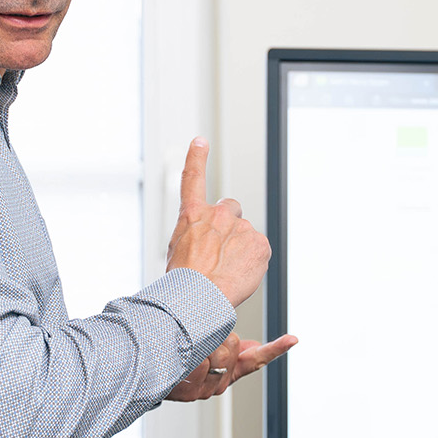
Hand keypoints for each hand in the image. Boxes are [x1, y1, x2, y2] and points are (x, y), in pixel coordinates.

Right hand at [165, 137, 272, 307]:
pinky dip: (253, 261)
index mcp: (192, 215)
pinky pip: (259, 250)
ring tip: (225, 271)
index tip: (200, 141)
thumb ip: (195, 235)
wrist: (199, 296)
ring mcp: (241, 227)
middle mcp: (218, 214)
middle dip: (229, 225)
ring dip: (240, 248)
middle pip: (231, 210)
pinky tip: (239, 274)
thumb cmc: (184, 280)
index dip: (196, 158)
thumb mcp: (177, 250)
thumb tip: (208, 240)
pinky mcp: (260, 243)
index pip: (192, 178)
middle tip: (221, 250)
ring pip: (245, 235)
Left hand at [165, 332, 298, 401]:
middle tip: (195, 340)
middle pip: (231, 349)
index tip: (292, 339)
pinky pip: (200, 364)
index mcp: (225, 373)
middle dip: (215, 338)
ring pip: (217, 354)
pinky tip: (180, 360)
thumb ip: (230, 348)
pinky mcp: (189, 392)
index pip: (255, 359)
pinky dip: (191, 358)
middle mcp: (216, 385)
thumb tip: (254, 345)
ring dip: (200, 346)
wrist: (146, 378)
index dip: (275, 350)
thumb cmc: (175, 364)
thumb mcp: (204, 348)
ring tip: (182, 350)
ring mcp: (203, 390)